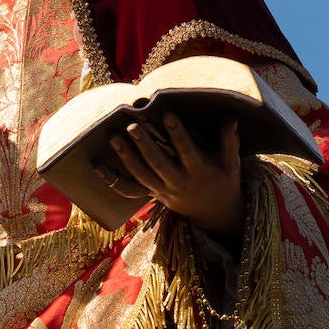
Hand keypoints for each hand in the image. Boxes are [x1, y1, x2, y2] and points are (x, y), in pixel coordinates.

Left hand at [94, 113, 242, 240]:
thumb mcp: (231, 163)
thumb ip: (228, 141)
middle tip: (132, 125)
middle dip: (145, 145)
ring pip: (141, 176)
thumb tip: (230, 117)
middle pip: (159, 164)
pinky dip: (113, 181)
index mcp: (199, 171)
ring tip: (113, 137)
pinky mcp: (152, 194)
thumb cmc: (224, 180)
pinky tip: (97, 167)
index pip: (187, 151)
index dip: (178, 134)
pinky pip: (130, 189)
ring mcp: (163, 190)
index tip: (168, 115)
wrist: (215, 213)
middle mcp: (179, 182)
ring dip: (126, 158)